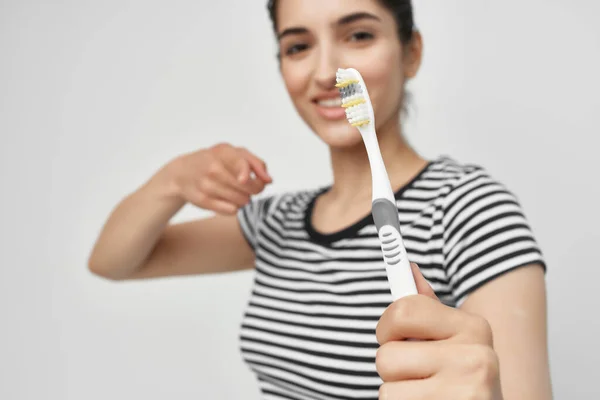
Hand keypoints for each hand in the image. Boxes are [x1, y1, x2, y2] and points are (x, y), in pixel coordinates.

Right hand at [158, 143, 271, 214]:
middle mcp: (213, 168)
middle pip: (247, 187)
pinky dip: (235, 208)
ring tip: (239, 193)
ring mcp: (207, 185)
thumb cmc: (214, 160)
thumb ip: (255, 163)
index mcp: (223, 152)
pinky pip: (230, 210)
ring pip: (241, 200)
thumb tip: (269, 180)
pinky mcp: (203, 201)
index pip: (240, 163)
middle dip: (255, 189)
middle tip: (251, 187)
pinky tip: (229, 201)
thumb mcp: (233, 153)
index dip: (248, 174)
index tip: (247, 179)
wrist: (182, 172)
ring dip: (245, 199)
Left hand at [376, 264, 502, 399]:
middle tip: (415, 375)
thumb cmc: (460, 380)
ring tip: (425, 394)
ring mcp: (466, 390)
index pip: (402, 310)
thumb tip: (408, 267)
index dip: (386, 327)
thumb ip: (427, 308)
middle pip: (386, 355)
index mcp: (473, 327)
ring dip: (397, 393)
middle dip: (391, 368)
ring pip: (386, 387)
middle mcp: (476, 357)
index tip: (389, 334)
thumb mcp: (452, 342)